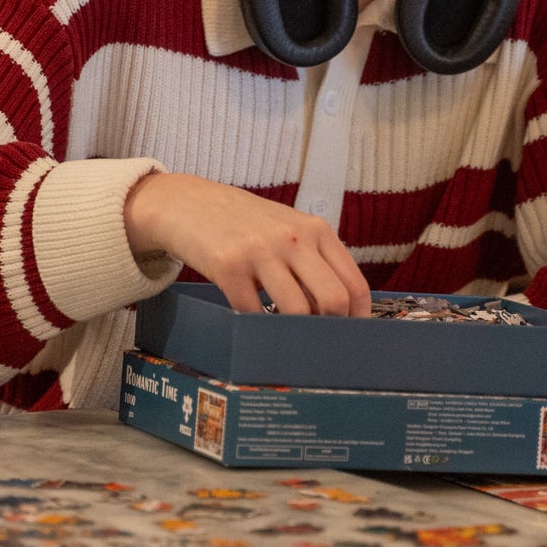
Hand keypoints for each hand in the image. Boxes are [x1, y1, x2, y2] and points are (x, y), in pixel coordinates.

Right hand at [124, 171, 370, 316]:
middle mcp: (293, 238)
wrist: (189, 203)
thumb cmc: (245, 224)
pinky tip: (252, 321)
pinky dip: (255, 327)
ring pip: (295, 312)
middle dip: (329, 330)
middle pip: (333, 302)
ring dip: (292, 332)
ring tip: (284, 336)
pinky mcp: (228, 266)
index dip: (357, 320)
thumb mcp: (288, 229)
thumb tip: (339, 314)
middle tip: (316, 342)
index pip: (354, 285)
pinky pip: (252, 313)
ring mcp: (260, 251)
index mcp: (316, 230)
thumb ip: (315, 261)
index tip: (350, 339)